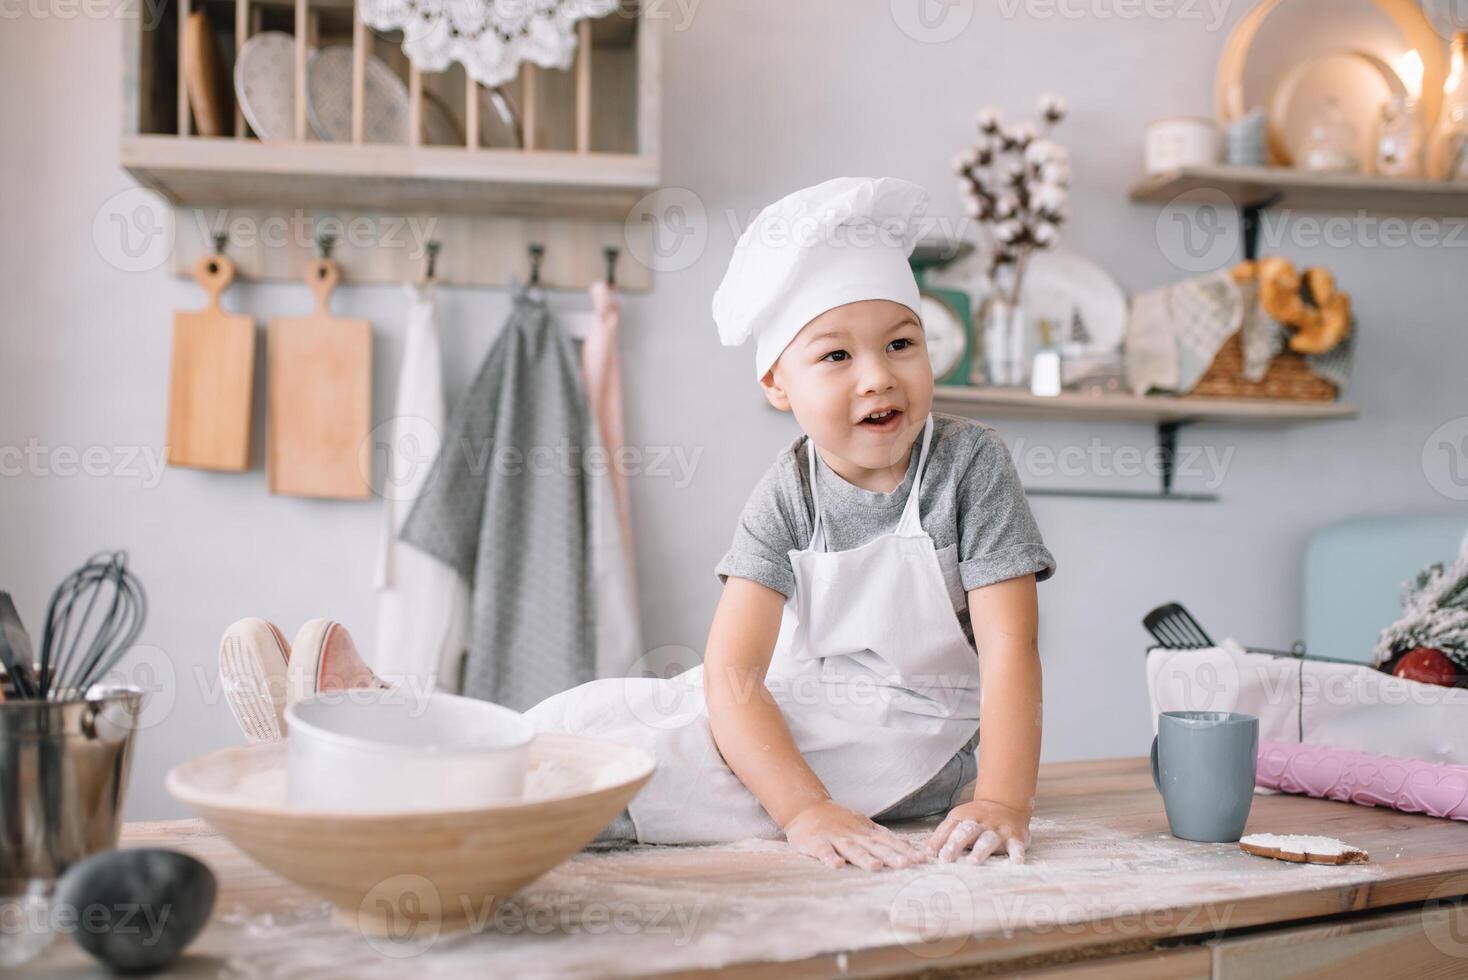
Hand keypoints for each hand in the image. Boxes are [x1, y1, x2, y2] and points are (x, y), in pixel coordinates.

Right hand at [783, 800, 928, 870]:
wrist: (806, 808)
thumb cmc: (837, 820)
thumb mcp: (863, 824)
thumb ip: (883, 836)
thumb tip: (909, 844)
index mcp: (866, 832)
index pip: (890, 841)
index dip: (906, 850)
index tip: (923, 860)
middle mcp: (853, 834)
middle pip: (875, 846)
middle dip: (891, 855)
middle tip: (907, 864)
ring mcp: (835, 838)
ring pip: (852, 849)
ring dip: (863, 857)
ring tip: (876, 867)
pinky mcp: (816, 843)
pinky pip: (824, 852)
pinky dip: (830, 858)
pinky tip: (837, 866)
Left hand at [925, 799, 1030, 864]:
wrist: (1006, 804)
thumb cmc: (975, 820)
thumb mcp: (957, 822)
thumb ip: (940, 837)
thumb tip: (922, 854)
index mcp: (962, 817)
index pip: (948, 828)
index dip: (938, 841)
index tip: (929, 855)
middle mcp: (980, 822)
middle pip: (966, 831)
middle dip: (955, 844)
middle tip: (945, 859)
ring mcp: (998, 829)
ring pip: (988, 839)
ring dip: (980, 850)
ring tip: (973, 862)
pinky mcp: (1016, 837)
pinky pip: (1016, 845)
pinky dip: (1017, 853)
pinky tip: (1016, 862)